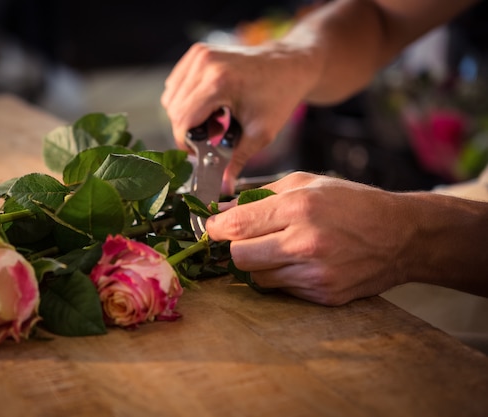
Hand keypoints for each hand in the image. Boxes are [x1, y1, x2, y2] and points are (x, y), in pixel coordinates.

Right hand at [161, 42, 315, 193]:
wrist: (290, 65)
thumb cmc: (279, 96)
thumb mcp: (260, 134)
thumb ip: (236, 161)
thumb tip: (223, 187)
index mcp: (219, 82)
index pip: (183, 120)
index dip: (186, 142)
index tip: (199, 152)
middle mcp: (205, 64)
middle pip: (174, 110)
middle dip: (188, 130)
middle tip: (213, 136)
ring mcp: (199, 55)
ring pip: (171, 97)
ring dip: (186, 115)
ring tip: (215, 120)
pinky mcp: (197, 52)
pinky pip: (176, 84)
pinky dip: (186, 100)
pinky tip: (210, 105)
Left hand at [205, 172, 412, 304]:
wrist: (402, 236)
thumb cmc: (352, 202)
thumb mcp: (307, 182)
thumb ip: (261, 194)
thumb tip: (223, 209)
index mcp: (300, 209)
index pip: (237, 227)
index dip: (216, 228)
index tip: (213, 226)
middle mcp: (305, 244)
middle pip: (239, 257)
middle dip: (235, 248)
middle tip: (244, 239)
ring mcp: (315, 274)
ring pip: (257, 278)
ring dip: (258, 264)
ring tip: (277, 248)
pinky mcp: (323, 295)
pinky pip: (281, 290)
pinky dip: (281, 276)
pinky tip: (298, 262)